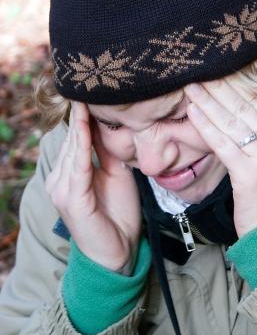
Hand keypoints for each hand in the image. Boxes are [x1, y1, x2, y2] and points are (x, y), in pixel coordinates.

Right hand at [46, 102, 141, 271]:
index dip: (83, 113)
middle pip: (72, 138)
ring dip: (80, 122)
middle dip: (81, 112)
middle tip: (88, 82)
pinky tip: (85, 126)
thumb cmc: (118, 215)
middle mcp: (60, 178)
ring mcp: (62, 189)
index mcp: (70, 173)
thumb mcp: (116, 175)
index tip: (92, 88)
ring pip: (73, 148)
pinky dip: (82, 145)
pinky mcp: (72, 199)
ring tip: (85, 96)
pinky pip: (78, 166)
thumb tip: (110, 124)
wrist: (118, 252)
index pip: (76, 137)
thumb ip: (109, 152)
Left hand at [185, 79, 256, 237]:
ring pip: (232, 122)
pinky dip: (205, 126)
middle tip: (198, 72)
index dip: (236, 85)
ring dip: (208, 102)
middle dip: (219, 88)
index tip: (216, 71)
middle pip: (246, 108)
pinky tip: (192, 112)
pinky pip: (223, 143)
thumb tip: (232, 105)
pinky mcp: (250, 173)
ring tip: (191, 87)